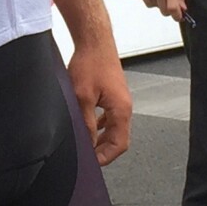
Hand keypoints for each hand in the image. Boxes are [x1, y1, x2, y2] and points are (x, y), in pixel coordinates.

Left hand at [66, 37, 131, 164]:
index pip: (119, 144)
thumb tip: (86, 143)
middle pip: (118, 138)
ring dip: (100, 138)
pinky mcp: (113, 95)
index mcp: (121, 110)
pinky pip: (109, 117)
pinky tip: (88, 125)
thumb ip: (85, 123)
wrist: (95, 42)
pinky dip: (100, 125)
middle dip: (102, 150)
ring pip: (113, 128)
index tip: (91, 163)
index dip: (105, 157)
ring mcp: (120, 101)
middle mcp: (124, 107)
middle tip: (86, 156)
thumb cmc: (91, 64)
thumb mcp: (82, 98)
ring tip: (85, 143)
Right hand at [137, 0, 186, 22]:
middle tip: (173, 3)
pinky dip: (152, 0)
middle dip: (170, 9)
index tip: (180, 16)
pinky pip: (147, 1)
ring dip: (160, 4)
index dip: (177, 16)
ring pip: (155, 7)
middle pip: (164, 11)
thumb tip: (182, 6)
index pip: (173, 9)